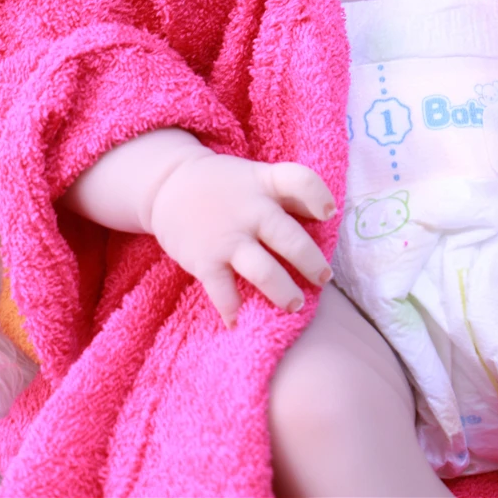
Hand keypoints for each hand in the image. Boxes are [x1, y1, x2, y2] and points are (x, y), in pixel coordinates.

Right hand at [149, 150, 335, 326]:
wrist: (168, 185)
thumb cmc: (224, 185)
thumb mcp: (256, 176)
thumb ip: (286, 193)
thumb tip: (324, 214)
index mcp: (265, 183)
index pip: (300, 181)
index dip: (318, 197)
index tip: (328, 214)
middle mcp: (250, 210)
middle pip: (289, 238)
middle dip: (311, 263)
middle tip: (324, 278)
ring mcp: (228, 237)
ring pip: (264, 272)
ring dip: (284, 292)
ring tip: (296, 304)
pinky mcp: (205, 260)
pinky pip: (224, 293)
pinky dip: (234, 311)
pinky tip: (240, 321)